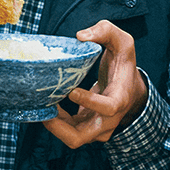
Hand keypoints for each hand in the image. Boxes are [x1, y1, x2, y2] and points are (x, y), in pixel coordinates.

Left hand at [43, 20, 147, 147]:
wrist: (130, 88)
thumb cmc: (124, 63)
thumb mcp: (122, 41)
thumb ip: (105, 31)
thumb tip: (80, 36)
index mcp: (121, 98)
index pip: (108, 107)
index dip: (90, 102)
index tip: (71, 91)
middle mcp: (110, 119)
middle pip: (83, 136)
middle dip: (60, 128)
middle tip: (44, 111)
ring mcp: (98, 128)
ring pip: (73, 138)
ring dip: (54, 127)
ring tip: (40, 107)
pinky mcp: (87, 129)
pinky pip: (69, 133)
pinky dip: (57, 124)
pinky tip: (47, 107)